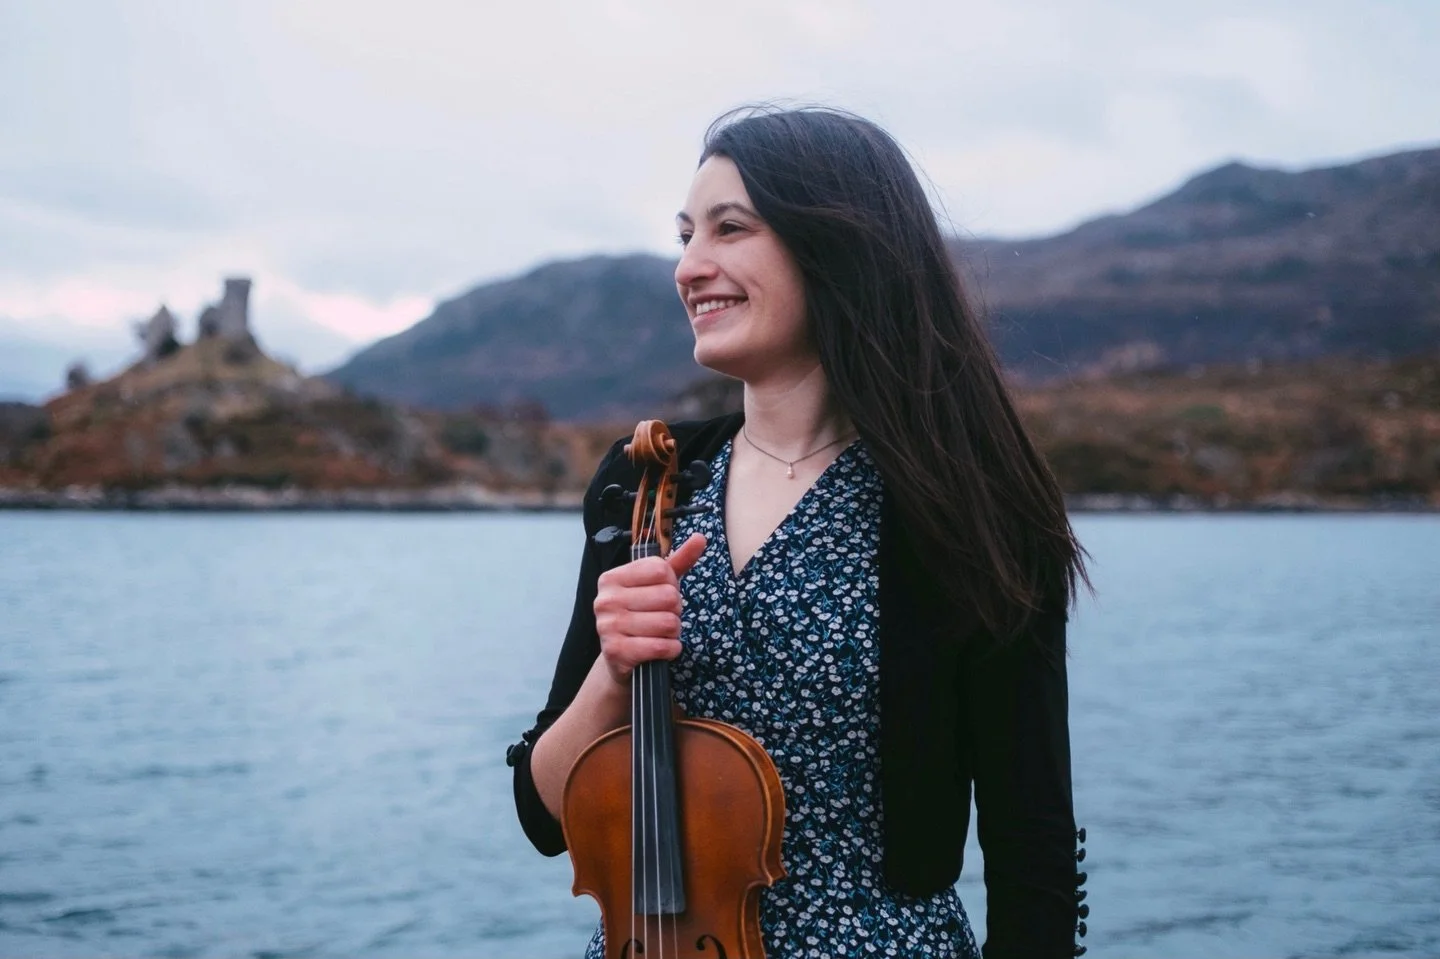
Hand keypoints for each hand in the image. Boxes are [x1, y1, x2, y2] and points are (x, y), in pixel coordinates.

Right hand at [593, 534, 707, 685]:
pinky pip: (662, 646)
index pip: (661, 570)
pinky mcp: (616, 651)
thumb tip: (700, 537)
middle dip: (675, 611)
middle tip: (662, 617)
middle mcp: (606, 599)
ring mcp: (608, 626)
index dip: (672, 584)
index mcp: (612, 578)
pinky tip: (661, 648)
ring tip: (660, 633)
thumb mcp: (656, 585)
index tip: (662, 594)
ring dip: (674, 632)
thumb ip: (678, 561)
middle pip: (668, 597)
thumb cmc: (641, 614)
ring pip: (668, 623)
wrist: (620, 657)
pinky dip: (671, 649)